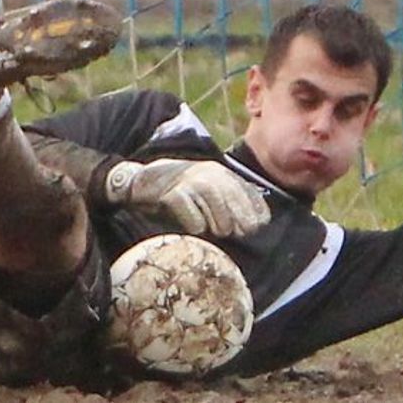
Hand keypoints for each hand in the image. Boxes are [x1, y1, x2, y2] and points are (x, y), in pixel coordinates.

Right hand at [103, 158, 270, 236]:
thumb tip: (258, 221)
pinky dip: (197, 227)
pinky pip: (194, 221)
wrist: (143, 180)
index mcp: (219, 171)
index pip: (248, 193)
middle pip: (234, 204)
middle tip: (235, 232)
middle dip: (239, 222)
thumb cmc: (180, 190)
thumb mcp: (208, 188)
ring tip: (214, 230)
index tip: (257, 226)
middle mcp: (206, 173)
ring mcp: (189, 183)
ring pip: (217, 213)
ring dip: (219, 226)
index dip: (255, 212)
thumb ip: (230, 199)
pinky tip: (194, 228)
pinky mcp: (173, 196)